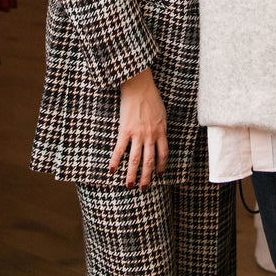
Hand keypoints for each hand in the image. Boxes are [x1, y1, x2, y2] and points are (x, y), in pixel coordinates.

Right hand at [109, 68, 168, 189]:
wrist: (139, 87)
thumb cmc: (151, 97)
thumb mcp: (162, 113)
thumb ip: (160, 126)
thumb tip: (160, 135)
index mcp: (161, 131)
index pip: (163, 154)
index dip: (162, 166)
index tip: (160, 175)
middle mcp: (151, 136)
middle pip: (150, 161)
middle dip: (147, 177)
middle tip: (144, 188)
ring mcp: (138, 134)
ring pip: (135, 159)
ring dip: (132, 174)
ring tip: (129, 185)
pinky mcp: (125, 130)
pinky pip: (120, 149)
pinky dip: (115, 161)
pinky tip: (112, 170)